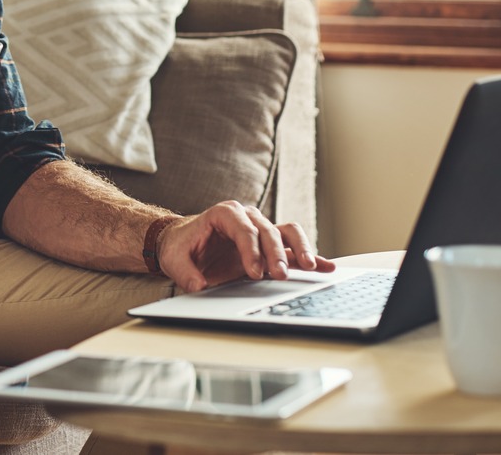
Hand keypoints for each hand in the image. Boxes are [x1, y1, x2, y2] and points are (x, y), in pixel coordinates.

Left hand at [156, 201, 334, 292]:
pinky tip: (326, 267)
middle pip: (268, 231)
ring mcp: (261, 229)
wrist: (184, 243)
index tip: (254, 273)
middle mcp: (247, 217)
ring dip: (299, 249)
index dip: (251, 250)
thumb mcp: (175, 260)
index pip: (243, 229)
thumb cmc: (181, 247)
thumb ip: (185, 273)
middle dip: (276, 253)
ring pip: (287, 232)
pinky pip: (293, 246)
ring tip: (309, 267)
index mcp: (224, 214)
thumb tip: (198, 286)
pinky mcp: (270, 244)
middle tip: (279, 275)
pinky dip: (310, 256)